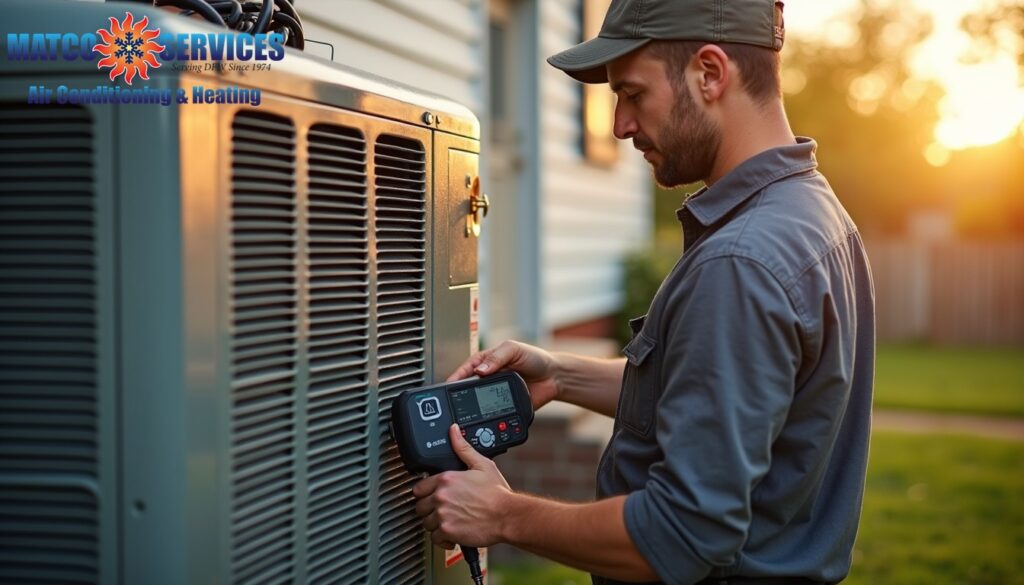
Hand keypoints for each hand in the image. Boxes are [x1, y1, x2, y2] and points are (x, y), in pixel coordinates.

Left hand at [412, 424, 513, 548]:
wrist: (507, 515)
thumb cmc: (497, 493)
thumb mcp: (481, 465)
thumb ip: (463, 448)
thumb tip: (453, 432)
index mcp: (446, 479)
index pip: (419, 488)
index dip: (426, 493)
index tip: (433, 497)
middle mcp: (441, 496)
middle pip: (420, 506)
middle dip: (430, 509)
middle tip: (443, 511)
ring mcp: (443, 514)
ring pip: (426, 523)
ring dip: (436, 524)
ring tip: (449, 522)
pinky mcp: (447, 531)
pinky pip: (435, 538)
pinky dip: (443, 539)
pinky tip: (452, 534)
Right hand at [447, 340, 560, 410]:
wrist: (554, 378)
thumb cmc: (535, 358)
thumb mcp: (514, 350)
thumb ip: (497, 357)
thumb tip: (480, 369)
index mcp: (487, 361)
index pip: (466, 369)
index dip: (456, 376)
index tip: (447, 385)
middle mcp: (488, 378)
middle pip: (468, 387)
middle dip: (459, 394)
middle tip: (451, 402)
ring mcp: (494, 393)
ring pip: (477, 402)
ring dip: (470, 408)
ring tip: (462, 414)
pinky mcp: (502, 406)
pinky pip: (491, 413)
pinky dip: (484, 417)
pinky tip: (479, 421)